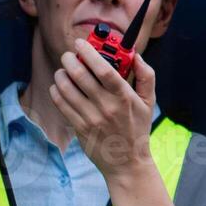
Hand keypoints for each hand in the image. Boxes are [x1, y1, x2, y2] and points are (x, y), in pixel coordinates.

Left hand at [50, 39, 156, 179]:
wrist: (127, 162)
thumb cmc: (137, 128)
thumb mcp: (149, 101)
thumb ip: (146, 76)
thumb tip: (137, 56)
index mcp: (124, 96)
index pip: (105, 70)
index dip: (90, 53)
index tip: (81, 43)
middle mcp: (106, 106)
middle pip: (81, 76)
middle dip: (70, 60)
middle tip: (69, 55)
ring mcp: (91, 117)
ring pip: (67, 89)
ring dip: (61, 74)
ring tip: (63, 70)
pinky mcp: (79, 128)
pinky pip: (62, 105)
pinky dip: (57, 91)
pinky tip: (59, 86)